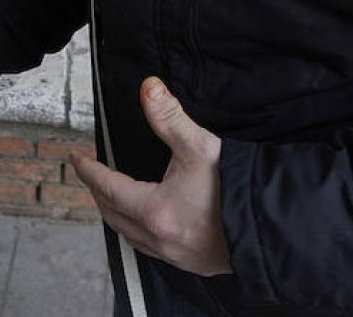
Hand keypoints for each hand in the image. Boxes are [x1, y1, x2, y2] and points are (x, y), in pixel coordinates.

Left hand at [71, 78, 229, 276]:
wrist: (275, 227)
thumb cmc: (239, 189)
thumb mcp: (201, 147)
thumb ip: (169, 117)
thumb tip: (149, 88)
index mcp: (155, 211)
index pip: (108, 187)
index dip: (89, 171)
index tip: (77, 158)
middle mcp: (159, 238)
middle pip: (113, 215)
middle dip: (99, 193)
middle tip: (92, 174)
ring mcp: (175, 255)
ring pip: (130, 235)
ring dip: (116, 214)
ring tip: (113, 197)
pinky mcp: (192, 263)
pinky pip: (150, 249)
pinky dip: (138, 232)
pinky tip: (145, 222)